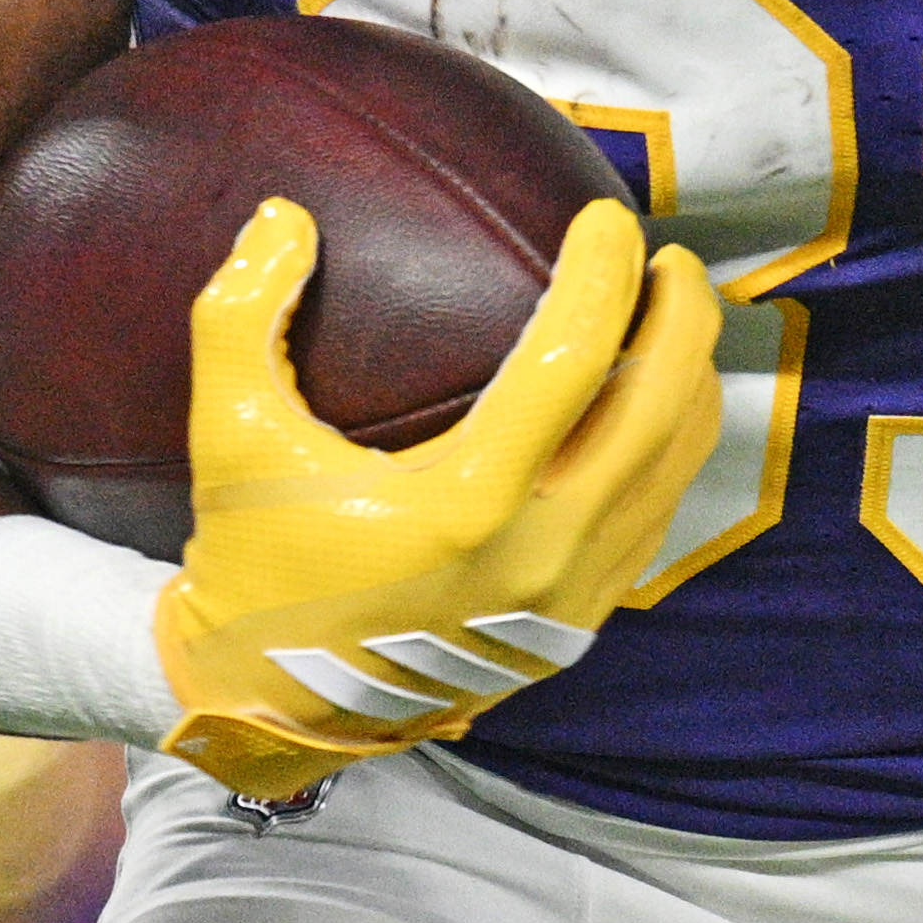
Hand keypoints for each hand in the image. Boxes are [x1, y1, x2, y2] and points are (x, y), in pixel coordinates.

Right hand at [153, 194, 724, 805]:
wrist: (273, 708)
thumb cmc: (253, 564)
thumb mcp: (232, 440)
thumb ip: (242, 317)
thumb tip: (281, 215)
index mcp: (467, 503)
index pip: (569, 361)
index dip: (603, 276)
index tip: (606, 220)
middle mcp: (541, 551)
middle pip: (658, 410)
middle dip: (682, 319)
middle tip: (671, 259)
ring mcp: (572, 594)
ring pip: (674, 468)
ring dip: (690, 382)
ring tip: (676, 320)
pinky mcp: (580, 623)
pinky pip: (654, 518)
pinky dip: (670, 452)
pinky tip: (654, 408)